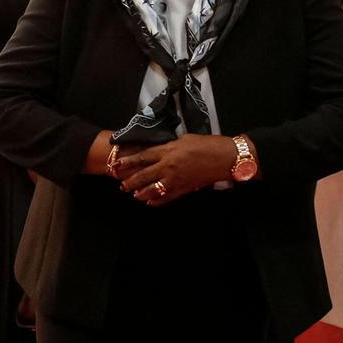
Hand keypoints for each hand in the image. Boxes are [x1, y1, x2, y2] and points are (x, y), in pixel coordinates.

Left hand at [113, 134, 237, 206]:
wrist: (226, 158)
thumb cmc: (207, 144)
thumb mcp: (184, 139)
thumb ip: (170, 146)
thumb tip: (161, 149)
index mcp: (168, 151)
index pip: (142, 157)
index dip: (128, 162)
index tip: (117, 166)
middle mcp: (169, 166)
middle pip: (144, 175)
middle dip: (131, 181)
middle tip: (122, 185)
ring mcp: (176, 179)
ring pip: (153, 189)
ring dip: (142, 193)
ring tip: (134, 195)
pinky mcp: (185, 188)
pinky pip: (168, 197)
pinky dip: (158, 201)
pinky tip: (150, 203)